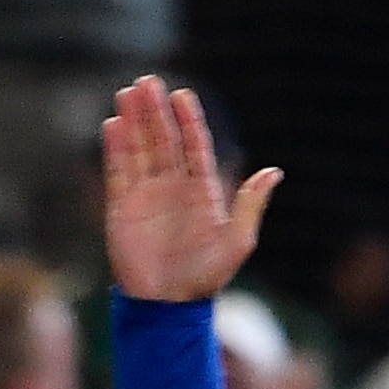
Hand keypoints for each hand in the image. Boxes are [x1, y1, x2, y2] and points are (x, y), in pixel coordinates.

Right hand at [97, 75, 277, 306]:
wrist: (168, 306)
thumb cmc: (206, 277)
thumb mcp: (238, 242)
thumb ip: (251, 205)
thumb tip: (274, 172)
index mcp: (201, 191)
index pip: (194, 146)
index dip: (188, 121)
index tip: (182, 95)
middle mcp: (172, 188)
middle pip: (163, 140)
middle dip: (155, 111)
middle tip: (147, 82)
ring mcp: (146, 196)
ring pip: (139, 149)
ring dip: (134, 121)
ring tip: (128, 93)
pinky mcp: (122, 209)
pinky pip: (118, 172)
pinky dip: (115, 149)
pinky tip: (113, 124)